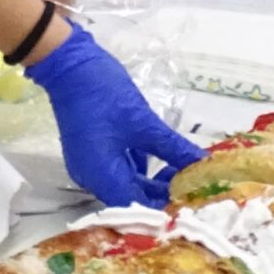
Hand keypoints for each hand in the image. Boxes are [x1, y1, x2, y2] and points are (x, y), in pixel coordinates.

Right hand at [24, 24, 203, 205]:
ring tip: (184, 171)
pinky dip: (140, 165)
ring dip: (153, 179)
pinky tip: (165, 158)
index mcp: (102, 177)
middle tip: (194, 184)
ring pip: (126, 182)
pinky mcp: (93, 151)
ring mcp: (91, 164)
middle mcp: (92, 178)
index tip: (192, 200)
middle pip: (131, 197)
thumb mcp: (144, 123)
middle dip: (162, 193)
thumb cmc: (106, 95)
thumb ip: (174, 148)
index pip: (137, 208)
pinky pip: (119, 167)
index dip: (165, 208)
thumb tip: (203, 164)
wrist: (70, 65)